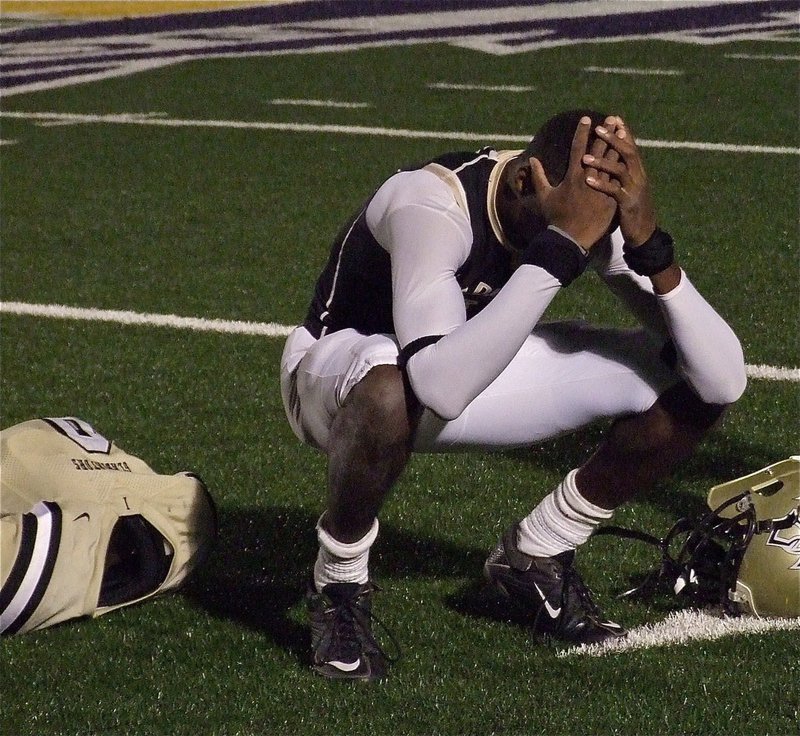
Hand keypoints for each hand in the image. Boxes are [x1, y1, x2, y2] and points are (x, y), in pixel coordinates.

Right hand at [530, 116, 616, 249]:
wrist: (571, 238)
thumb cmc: (556, 217)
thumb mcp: (544, 196)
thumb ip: (539, 176)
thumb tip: (532, 159)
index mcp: (572, 176)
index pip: (577, 148)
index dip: (582, 132)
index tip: (587, 118)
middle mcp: (588, 178)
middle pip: (599, 151)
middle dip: (606, 133)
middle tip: (612, 119)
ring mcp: (601, 188)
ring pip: (613, 162)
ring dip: (619, 146)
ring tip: (625, 132)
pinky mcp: (611, 198)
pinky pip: (620, 180)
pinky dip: (626, 168)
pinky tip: (632, 158)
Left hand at [583, 116, 656, 245]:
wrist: (644, 233)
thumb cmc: (632, 208)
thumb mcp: (629, 187)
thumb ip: (622, 172)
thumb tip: (613, 158)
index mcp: (637, 171)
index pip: (631, 146)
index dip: (624, 132)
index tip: (613, 117)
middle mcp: (638, 176)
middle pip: (628, 152)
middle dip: (613, 139)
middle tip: (598, 128)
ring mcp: (634, 189)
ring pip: (620, 170)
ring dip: (603, 162)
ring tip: (585, 157)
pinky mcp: (628, 204)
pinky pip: (614, 192)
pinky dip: (601, 185)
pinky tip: (588, 181)